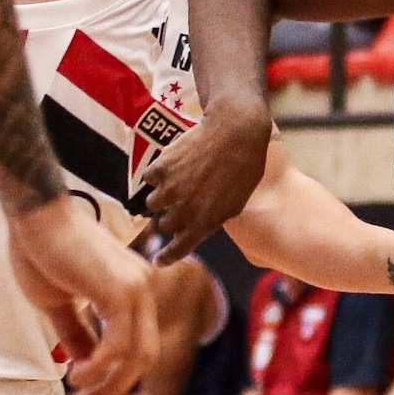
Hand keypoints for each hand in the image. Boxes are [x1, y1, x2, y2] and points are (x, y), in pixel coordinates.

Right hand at [6, 197, 156, 394]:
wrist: (33, 217)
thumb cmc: (41, 252)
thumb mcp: (60, 305)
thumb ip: (77, 335)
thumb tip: (85, 369)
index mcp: (133, 291)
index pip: (139, 346)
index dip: (118, 378)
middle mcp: (144, 290)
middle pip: (145, 357)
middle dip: (117, 390)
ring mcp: (138, 289)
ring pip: (136, 356)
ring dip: (108, 385)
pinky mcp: (122, 292)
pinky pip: (120, 345)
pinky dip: (101, 368)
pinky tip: (77, 375)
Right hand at [140, 105, 274, 262]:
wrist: (234, 132)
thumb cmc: (244, 167)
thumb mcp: (236, 201)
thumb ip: (214, 218)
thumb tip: (198, 227)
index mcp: (206, 222)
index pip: (180, 248)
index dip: (167, 257)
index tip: (158, 262)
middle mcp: (184, 210)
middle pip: (164, 226)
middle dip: (169, 219)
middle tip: (178, 206)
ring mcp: (170, 190)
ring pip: (153, 204)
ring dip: (161, 198)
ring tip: (175, 183)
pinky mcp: (160, 169)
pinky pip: (149, 179)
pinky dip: (158, 175)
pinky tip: (172, 165)